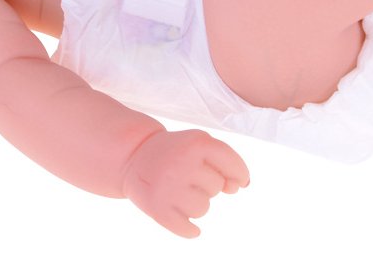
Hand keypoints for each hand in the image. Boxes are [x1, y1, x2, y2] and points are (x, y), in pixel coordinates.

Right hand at [122, 129, 249, 237]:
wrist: (134, 156)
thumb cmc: (174, 152)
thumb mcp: (197, 145)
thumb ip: (223, 162)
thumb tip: (238, 186)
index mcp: (196, 143)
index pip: (233, 164)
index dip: (239, 174)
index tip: (239, 180)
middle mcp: (183, 163)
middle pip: (217, 187)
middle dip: (207, 184)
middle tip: (186, 175)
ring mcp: (169, 187)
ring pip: (203, 209)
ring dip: (195, 203)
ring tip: (178, 190)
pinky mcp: (158, 209)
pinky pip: (188, 229)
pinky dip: (189, 229)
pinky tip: (180, 216)